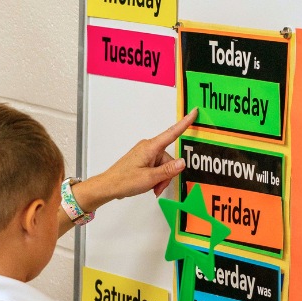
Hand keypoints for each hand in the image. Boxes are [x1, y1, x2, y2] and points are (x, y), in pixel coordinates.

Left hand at [80, 109, 197, 206]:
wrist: (108, 186)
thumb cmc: (124, 181)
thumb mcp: (149, 178)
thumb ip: (167, 171)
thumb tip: (182, 162)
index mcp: (150, 147)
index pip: (172, 133)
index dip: (184, 123)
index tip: (193, 112)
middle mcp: (148, 147)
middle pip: (169, 159)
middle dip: (167, 174)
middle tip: (158, 187)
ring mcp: (145, 153)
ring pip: (163, 165)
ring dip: (161, 178)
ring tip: (153, 188)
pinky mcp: (142, 160)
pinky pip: (156, 167)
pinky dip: (156, 177)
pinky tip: (150, 185)